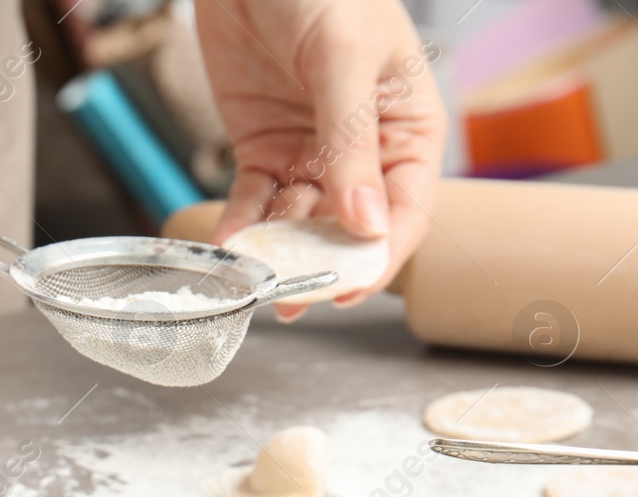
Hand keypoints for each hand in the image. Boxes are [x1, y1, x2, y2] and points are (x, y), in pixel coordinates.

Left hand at [194, 0, 444, 315]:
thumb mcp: (342, 58)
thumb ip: (351, 143)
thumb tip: (366, 223)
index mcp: (408, 128)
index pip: (406, 210)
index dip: (381, 255)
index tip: (349, 288)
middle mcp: (364, 152)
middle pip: (350, 229)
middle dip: (323, 265)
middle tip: (295, 297)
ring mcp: (311, 154)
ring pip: (299, 223)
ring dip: (279, 253)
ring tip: (257, 279)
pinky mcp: (264, 150)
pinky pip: (254, 201)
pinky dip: (241, 227)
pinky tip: (230, 249)